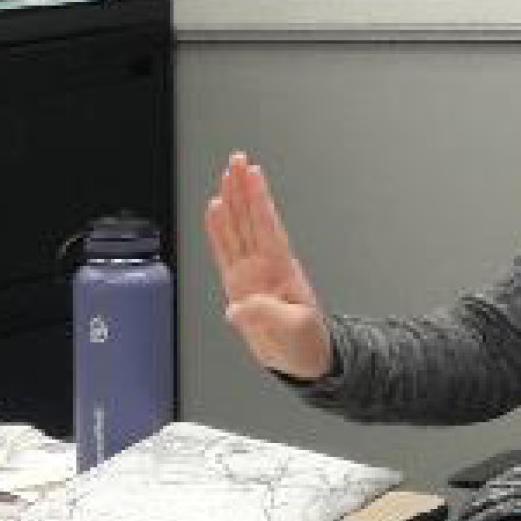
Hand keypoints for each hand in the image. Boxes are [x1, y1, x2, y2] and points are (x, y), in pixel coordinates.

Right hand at [202, 152, 335, 380]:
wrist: (305, 360)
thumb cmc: (307, 344)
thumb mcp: (293, 331)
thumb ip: (266, 317)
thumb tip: (236, 308)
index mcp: (280, 271)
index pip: (265, 226)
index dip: (258, 201)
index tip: (252, 175)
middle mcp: (265, 266)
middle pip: (251, 219)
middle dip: (243, 189)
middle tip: (237, 160)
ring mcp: (252, 274)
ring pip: (238, 230)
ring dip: (231, 203)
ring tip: (225, 176)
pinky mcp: (239, 286)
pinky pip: (225, 252)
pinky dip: (218, 231)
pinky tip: (214, 213)